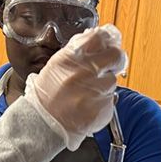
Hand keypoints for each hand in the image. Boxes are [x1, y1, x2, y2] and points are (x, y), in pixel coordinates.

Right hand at [24, 25, 125, 150]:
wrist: (44, 124)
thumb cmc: (48, 95)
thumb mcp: (56, 65)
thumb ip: (76, 50)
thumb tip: (95, 37)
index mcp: (71, 57)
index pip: (100, 37)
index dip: (107, 39)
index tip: (108, 43)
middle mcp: (85, 71)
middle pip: (115, 55)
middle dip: (114, 60)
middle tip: (107, 66)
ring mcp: (96, 90)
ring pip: (112, 80)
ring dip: (104, 84)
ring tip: (87, 93)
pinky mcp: (104, 107)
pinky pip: (110, 99)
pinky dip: (102, 101)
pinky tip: (88, 104)